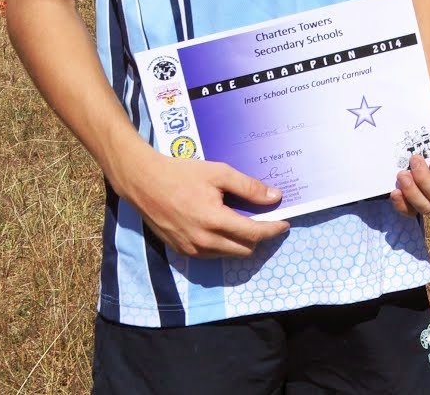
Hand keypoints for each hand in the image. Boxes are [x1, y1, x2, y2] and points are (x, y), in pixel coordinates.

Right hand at [122, 153, 289, 258]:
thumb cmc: (182, 174)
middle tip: (266, 221)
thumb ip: (249, 187)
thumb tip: (275, 197)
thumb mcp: (220, 174)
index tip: (285, 223)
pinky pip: (212, 255)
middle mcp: (203, 242)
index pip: (254, 234)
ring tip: (246, 223)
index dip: (273, 229)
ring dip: (242, 243)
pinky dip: (224, 245)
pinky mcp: (181, 251)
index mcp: (214, 221)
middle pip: (245, 249)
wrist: (144, 183)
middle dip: (260, 237)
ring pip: (229, 254)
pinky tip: (225, 228)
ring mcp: (191, 250)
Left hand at [391, 110, 429, 216]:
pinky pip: (410, 210)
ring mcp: (429, 190)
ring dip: (412, 193)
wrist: (418, 119)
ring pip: (426, 207)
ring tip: (402, 175)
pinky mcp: (411, 193)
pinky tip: (394, 192)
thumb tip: (426, 157)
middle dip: (425, 180)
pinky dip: (402, 204)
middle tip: (414, 160)